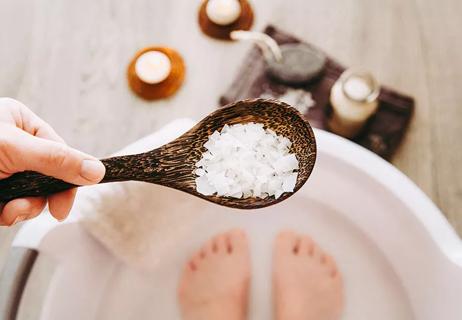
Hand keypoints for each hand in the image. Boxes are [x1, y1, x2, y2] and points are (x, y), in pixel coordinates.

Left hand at [0, 98, 104, 225]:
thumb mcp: (14, 147)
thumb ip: (56, 159)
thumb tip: (97, 170)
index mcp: (21, 123)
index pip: (59, 152)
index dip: (64, 180)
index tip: (61, 207)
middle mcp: (14, 144)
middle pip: (47, 176)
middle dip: (37, 198)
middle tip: (23, 209)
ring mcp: (3, 168)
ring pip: (29, 194)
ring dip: (20, 209)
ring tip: (5, 210)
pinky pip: (10, 205)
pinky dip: (5, 214)